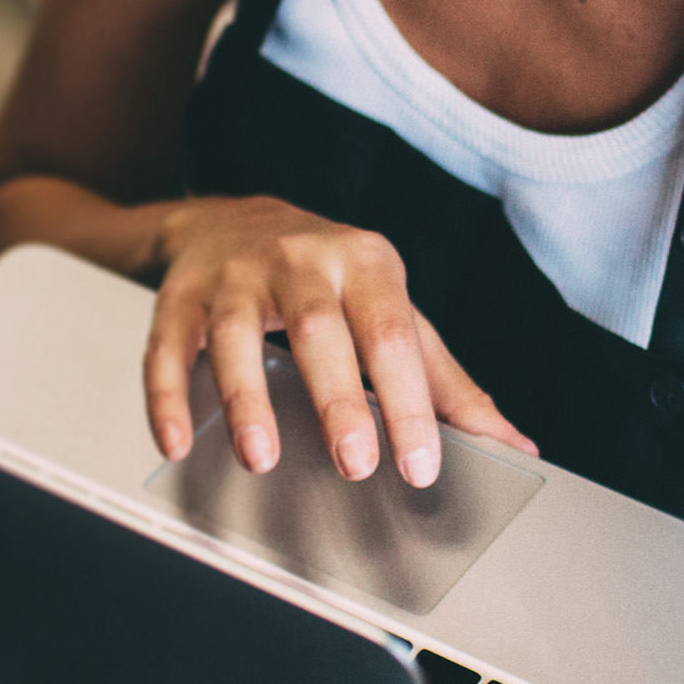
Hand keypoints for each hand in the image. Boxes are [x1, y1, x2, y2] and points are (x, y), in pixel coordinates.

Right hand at [144, 197, 533, 487]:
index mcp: (365, 264)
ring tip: (261, 457)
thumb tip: (516, 443)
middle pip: (319, 331)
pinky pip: (167, 347)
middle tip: (355, 463)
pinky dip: (167, 396)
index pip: (393, 336)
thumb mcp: (393, 311)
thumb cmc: (328, 279)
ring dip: (246, 399)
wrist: (230, 219)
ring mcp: (234, 277)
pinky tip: (178, 441)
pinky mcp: (179, 297)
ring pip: (235, 335)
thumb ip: (448, 382)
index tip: (421, 465)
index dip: (410, 402)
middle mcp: (300, 260)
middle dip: (338, 400)